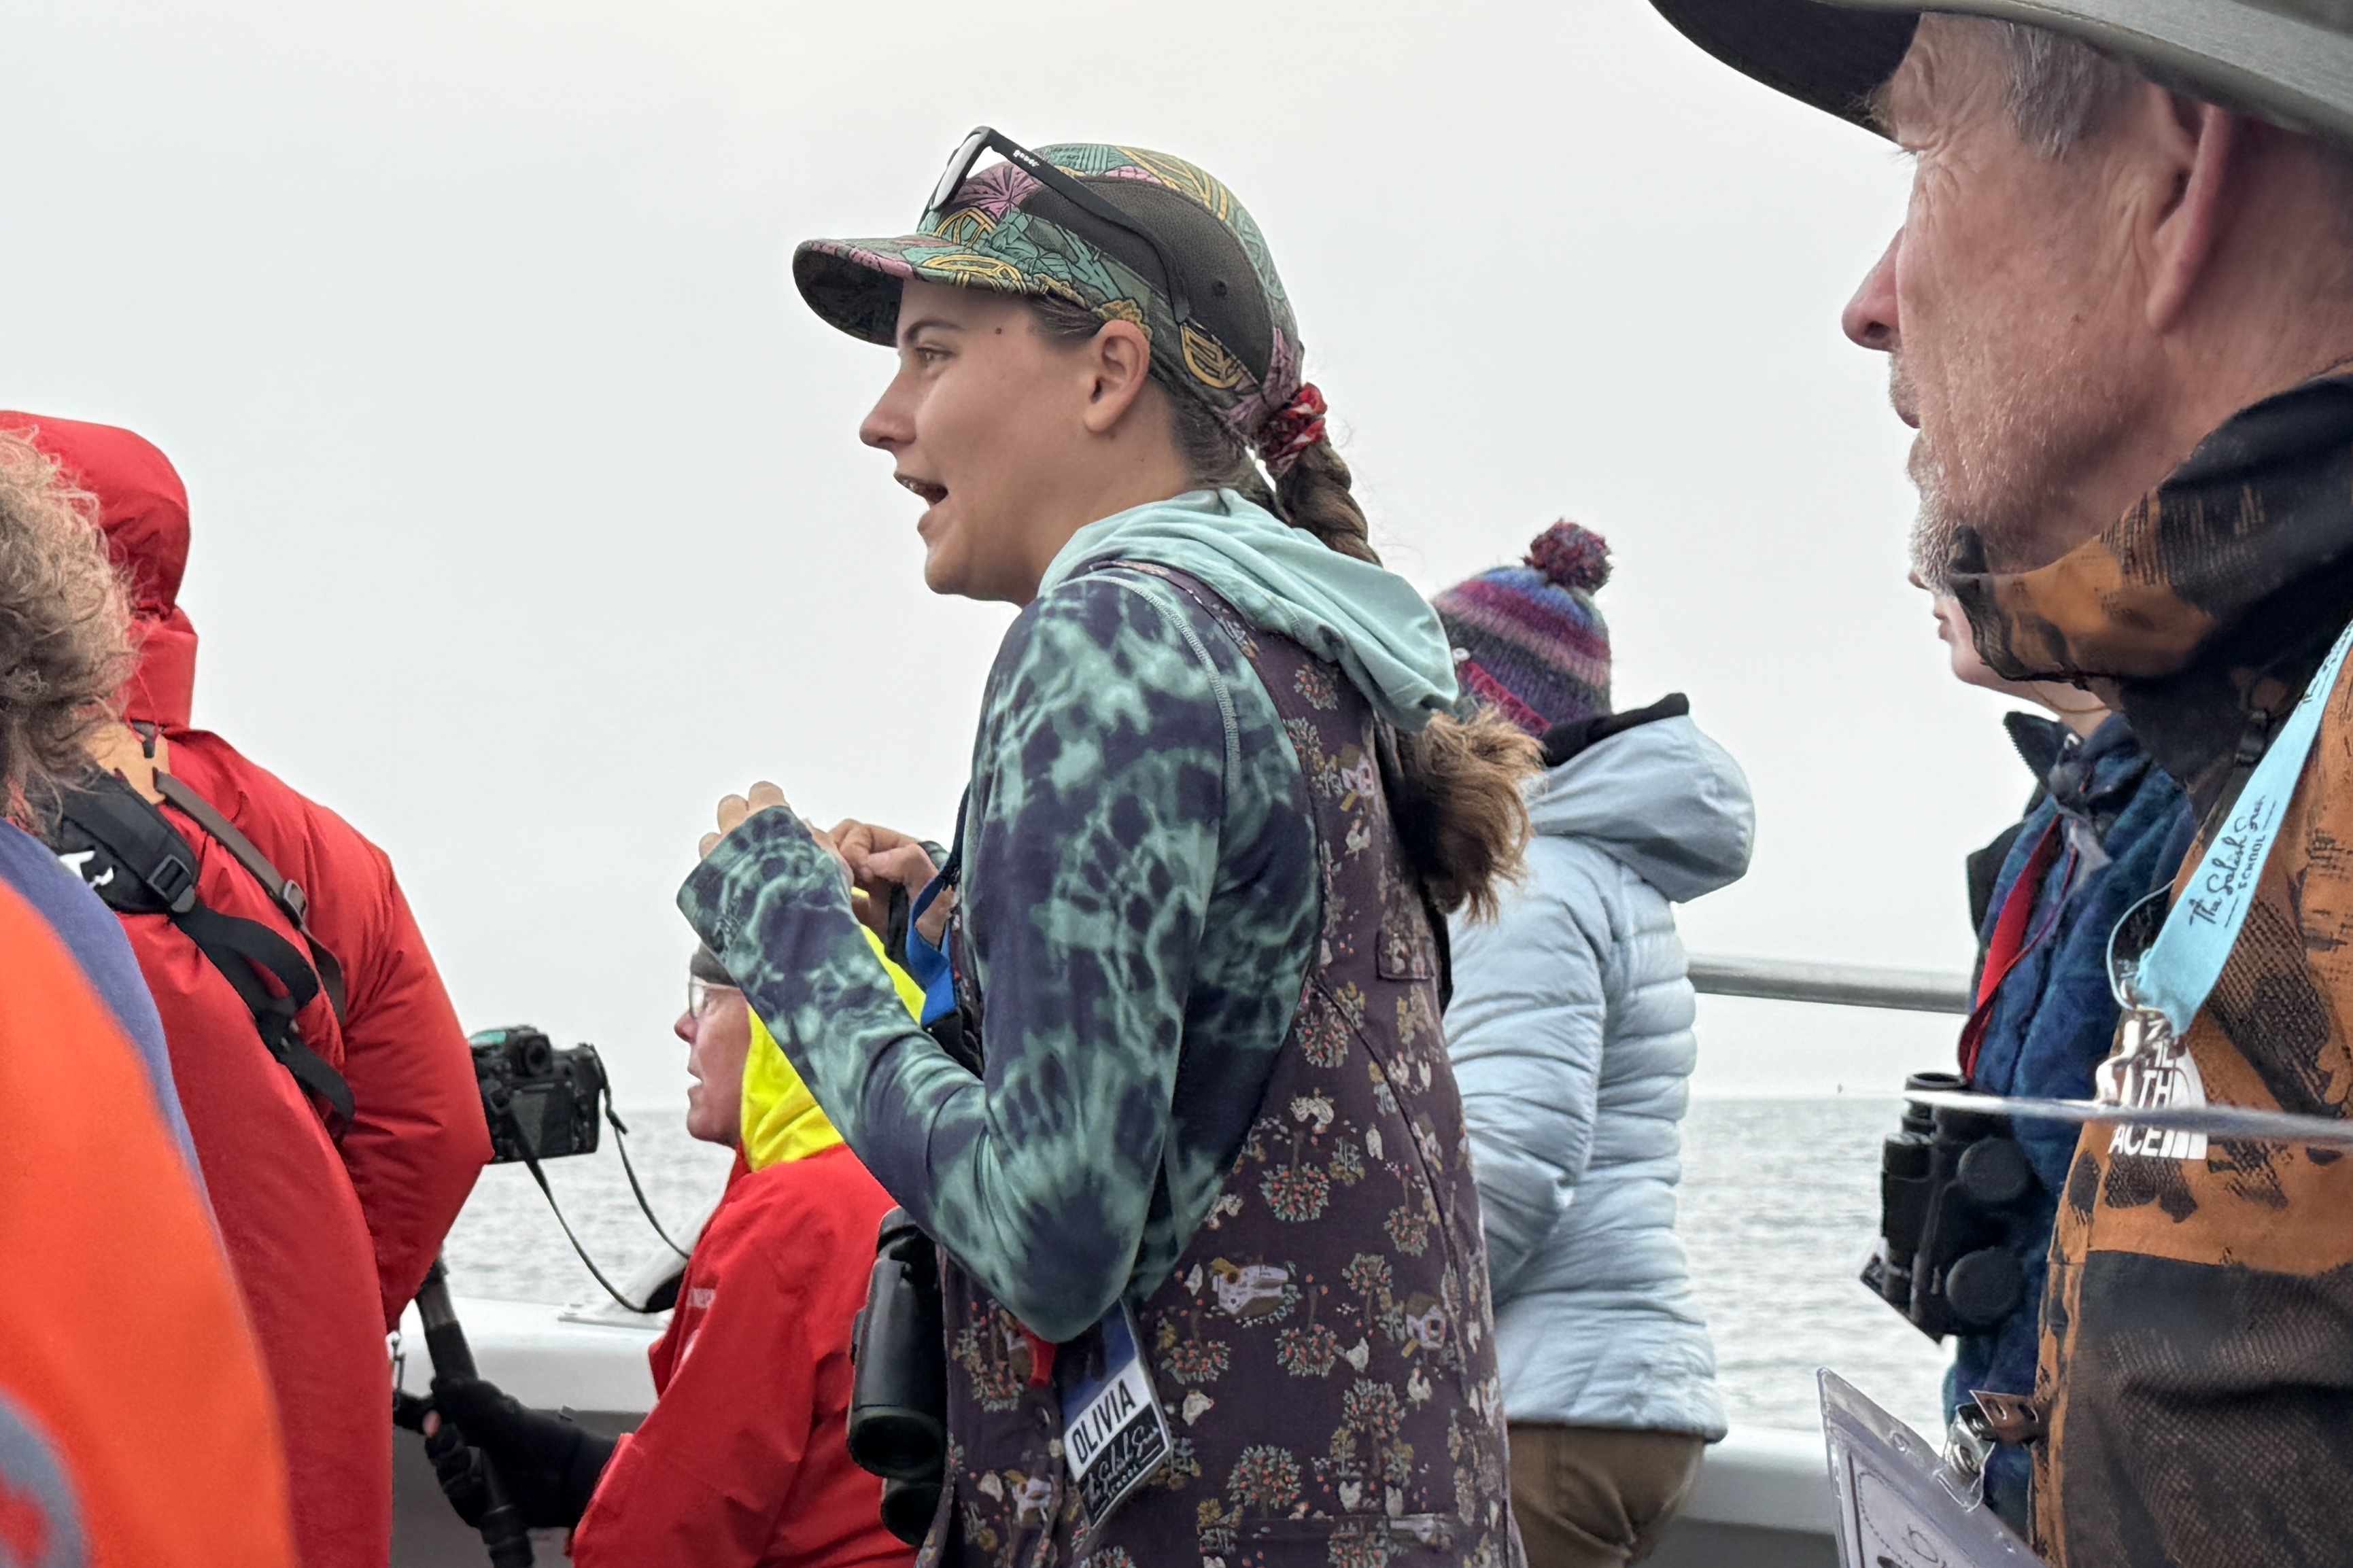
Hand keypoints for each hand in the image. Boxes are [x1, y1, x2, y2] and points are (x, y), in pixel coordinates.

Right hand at [426, 1374, 615, 1529]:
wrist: (570, 1476)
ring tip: (465, 1462)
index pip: (441, 1421)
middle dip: (439, 1445)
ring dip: (450, 1469)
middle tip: (451, 1441)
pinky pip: (460, 1502)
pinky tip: (475, 1485)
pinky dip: (464, 1493)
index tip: (433, 1418)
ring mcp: (473, 1480)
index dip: (432, 1418)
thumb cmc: (543, 1438)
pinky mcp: (479, 1506)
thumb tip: (442, 1380)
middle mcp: (470, 1452)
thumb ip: (477, 1399)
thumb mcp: (510, 1414)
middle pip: (438, 1450)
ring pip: (445, 1476)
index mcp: (476, 1426)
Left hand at [698, 782, 851, 888]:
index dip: (772, 803)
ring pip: (711, 840)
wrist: (787, 938)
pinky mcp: (701, 888)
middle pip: (730, 807)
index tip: (779, 818)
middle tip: (760, 842)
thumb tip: (804, 828)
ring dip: (725, 851)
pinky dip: (716, 882)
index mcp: (770, 817)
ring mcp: (716, 858)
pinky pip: (703, 875)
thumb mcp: (831, 861)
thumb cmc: (814, 897)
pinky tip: (735, 897)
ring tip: (745, 873)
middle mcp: (738, 831)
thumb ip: (815, 839)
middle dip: (743, 820)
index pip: (763, 791)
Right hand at [830, 820, 947, 940]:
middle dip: (835, 856)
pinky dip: (834, 901)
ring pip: (844, 872)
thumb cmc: (946, 920)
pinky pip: (845, 901)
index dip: (852, 847)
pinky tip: (826, 905)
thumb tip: (866, 861)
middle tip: (832, 877)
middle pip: (848, 848)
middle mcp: (888, 866)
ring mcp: (879, 891)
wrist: (949, 960)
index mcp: (903, 850)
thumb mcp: (936, 886)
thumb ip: (908, 862)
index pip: (863, 833)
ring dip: (831, 876)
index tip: (858, 871)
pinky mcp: (872, 917)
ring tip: (821, 887)